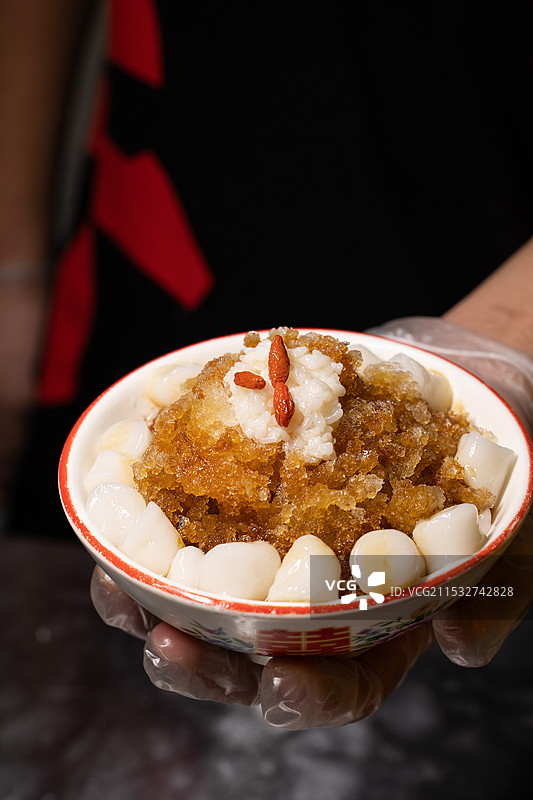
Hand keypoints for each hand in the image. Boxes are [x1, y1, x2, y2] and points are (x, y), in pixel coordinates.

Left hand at [90, 316, 532, 727]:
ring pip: (206, 594)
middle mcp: (323, 588)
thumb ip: (504, 582)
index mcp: (383, 615)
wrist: (460, 370)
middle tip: (166, 648)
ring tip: (115, 591)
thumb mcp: (520, 515)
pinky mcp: (251, 484)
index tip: (278, 685)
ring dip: (153, 602)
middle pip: (256, 653)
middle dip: (206, 664)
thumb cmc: (500, 450)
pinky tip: (122, 510)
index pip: (346, 677)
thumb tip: (463, 648)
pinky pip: (192, 514)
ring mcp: (282, 536)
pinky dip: (152, 519)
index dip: (310, 694)